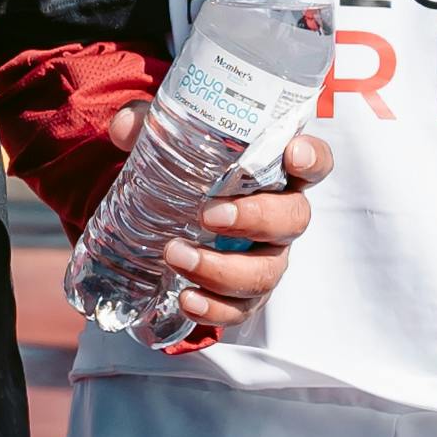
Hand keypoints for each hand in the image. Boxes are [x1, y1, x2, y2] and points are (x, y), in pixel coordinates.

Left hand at [151, 124, 331, 353]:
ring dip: (223, 269)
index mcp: (276, 173)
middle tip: (209, 216)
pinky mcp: (245, 295)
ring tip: (176, 255)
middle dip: (255, 218)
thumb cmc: (189, 173)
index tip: (291, 153)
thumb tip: (122, 127)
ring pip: (266, 271)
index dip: (312, 159)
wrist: (172, 220)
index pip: (314, 162)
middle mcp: (281, 217)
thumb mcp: (169, 142)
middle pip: (294, 220)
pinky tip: (186, 299)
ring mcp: (266, 258)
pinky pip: (241, 310)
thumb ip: (149, 127)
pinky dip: (215, 309)